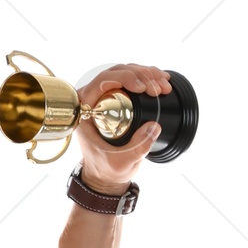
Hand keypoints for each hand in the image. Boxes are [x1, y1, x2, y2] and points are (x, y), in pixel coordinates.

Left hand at [72, 62, 170, 194]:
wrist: (106, 176)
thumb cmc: (106, 169)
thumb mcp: (122, 162)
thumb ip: (138, 147)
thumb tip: (154, 126)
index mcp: (84, 110)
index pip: (102, 81)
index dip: (124, 78)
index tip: (142, 88)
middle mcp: (92, 99)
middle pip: (117, 72)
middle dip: (141, 75)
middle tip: (158, 88)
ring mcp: (104, 96)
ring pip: (126, 72)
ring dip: (148, 75)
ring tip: (164, 86)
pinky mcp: (117, 98)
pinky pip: (132, 80)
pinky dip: (149, 79)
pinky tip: (162, 82)